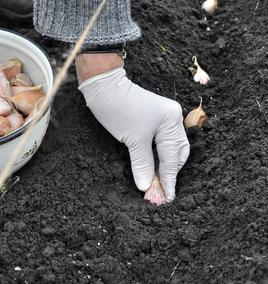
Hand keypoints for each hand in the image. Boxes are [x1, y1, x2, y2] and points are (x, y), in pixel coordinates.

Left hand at [78, 66, 189, 201]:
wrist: (104, 86)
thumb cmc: (119, 110)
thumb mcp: (132, 140)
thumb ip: (143, 164)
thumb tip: (146, 186)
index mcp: (171, 120)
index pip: (172, 157)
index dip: (168, 179)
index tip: (167, 197)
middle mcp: (173, 117)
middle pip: (178, 151)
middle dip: (171, 171)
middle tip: (162, 190)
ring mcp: (166, 116)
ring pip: (171, 147)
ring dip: (165, 164)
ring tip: (157, 181)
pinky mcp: (156, 117)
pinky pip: (163, 140)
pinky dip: (159, 155)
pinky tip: (153, 166)